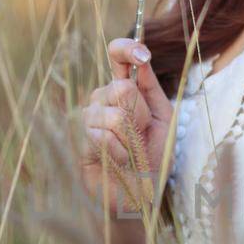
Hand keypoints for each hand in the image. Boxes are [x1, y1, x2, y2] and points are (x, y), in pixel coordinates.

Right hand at [77, 38, 173, 216]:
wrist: (141, 194)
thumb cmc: (154, 158)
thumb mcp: (164, 121)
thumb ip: (152, 91)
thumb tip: (142, 61)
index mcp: (126, 90)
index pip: (117, 56)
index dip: (126, 49)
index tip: (142, 56)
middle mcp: (104, 98)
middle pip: (122, 88)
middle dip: (141, 117)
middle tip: (142, 136)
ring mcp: (89, 118)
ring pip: (114, 115)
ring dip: (131, 140)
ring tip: (131, 153)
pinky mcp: (80, 141)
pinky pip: (103, 137)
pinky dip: (120, 154)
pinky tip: (119, 162)